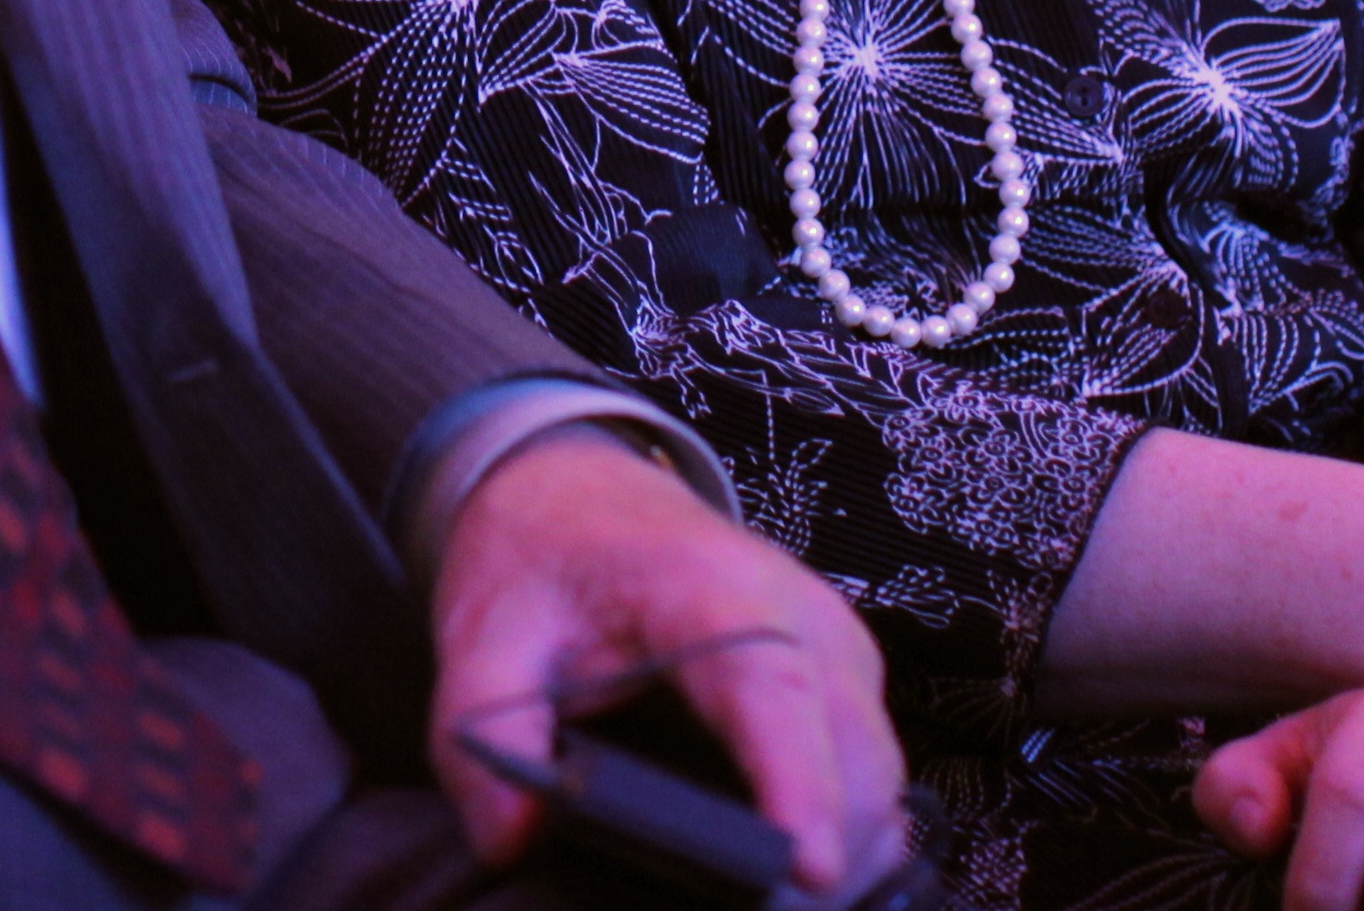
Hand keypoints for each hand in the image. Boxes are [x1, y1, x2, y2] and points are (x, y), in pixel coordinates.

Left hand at [428, 431, 904, 896]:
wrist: (583, 495)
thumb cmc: (547, 556)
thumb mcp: (485, 631)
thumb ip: (487, 732)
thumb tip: (516, 836)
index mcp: (709, 588)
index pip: (773, 693)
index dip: (798, 785)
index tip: (808, 868)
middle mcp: (799, 614)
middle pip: (855, 756)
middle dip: (824, 850)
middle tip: (750, 910)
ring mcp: (835, 647)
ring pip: (878, 776)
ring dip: (841, 847)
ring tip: (761, 898)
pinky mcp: (843, 679)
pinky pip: (871, 770)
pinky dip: (846, 827)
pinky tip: (783, 863)